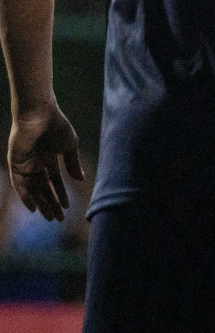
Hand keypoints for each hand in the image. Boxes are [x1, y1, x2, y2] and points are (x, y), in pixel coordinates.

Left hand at [7, 102, 83, 221]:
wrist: (39, 113)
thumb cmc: (57, 125)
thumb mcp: (70, 146)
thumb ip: (73, 164)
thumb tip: (81, 180)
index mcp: (49, 157)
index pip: (54, 181)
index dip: (61, 194)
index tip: (68, 207)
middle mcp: (36, 163)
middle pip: (43, 189)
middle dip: (51, 203)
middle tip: (58, 219)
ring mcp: (25, 164)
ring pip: (33, 189)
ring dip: (41, 203)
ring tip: (49, 217)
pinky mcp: (15, 163)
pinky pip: (19, 184)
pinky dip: (25, 196)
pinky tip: (33, 208)